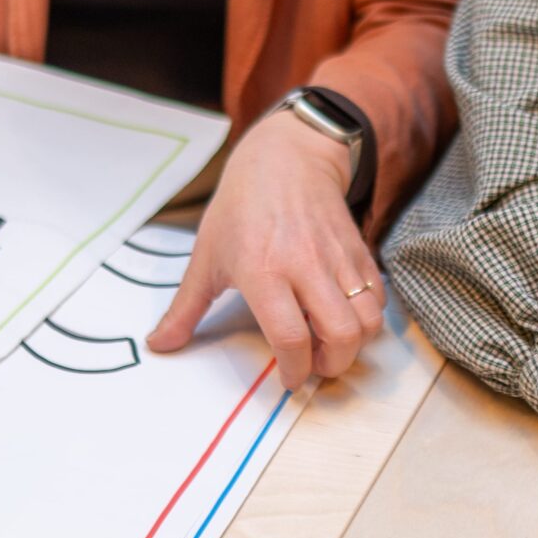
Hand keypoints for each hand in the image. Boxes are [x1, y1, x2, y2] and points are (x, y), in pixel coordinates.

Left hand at [147, 109, 385, 390]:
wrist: (286, 157)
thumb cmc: (241, 206)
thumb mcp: (206, 255)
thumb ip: (185, 308)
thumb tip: (159, 345)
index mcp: (263, 271)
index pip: (290, 337)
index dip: (295, 370)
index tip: (289, 380)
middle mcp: (305, 266)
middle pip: (341, 335)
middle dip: (333, 365)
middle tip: (316, 364)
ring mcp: (337, 258)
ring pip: (367, 319)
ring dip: (354, 343)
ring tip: (331, 343)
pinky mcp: (359, 250)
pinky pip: (378, 297)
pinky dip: (367, 316)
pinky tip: (343, 313)